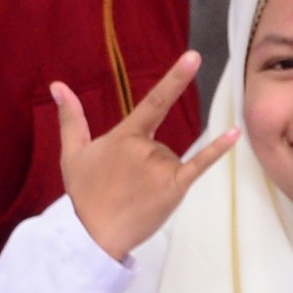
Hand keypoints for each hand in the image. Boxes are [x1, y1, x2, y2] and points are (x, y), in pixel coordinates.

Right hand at [51, 63, 226, 261]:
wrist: (94, 236)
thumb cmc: (84, 194)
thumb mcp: (72, 153)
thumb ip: (71, 117)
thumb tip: (58, 85)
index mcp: (124, 136)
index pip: (154, 101)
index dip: (176, 78)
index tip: (195, 57)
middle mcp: (146, 147)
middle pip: (159, 143)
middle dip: (146, 161)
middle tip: (125, 185)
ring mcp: (162, 167)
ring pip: (171, 160)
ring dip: (159, 175)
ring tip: (136, 195)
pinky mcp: (175, 187)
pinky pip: (200, 163)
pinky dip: (218, 149)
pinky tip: (235, 133)